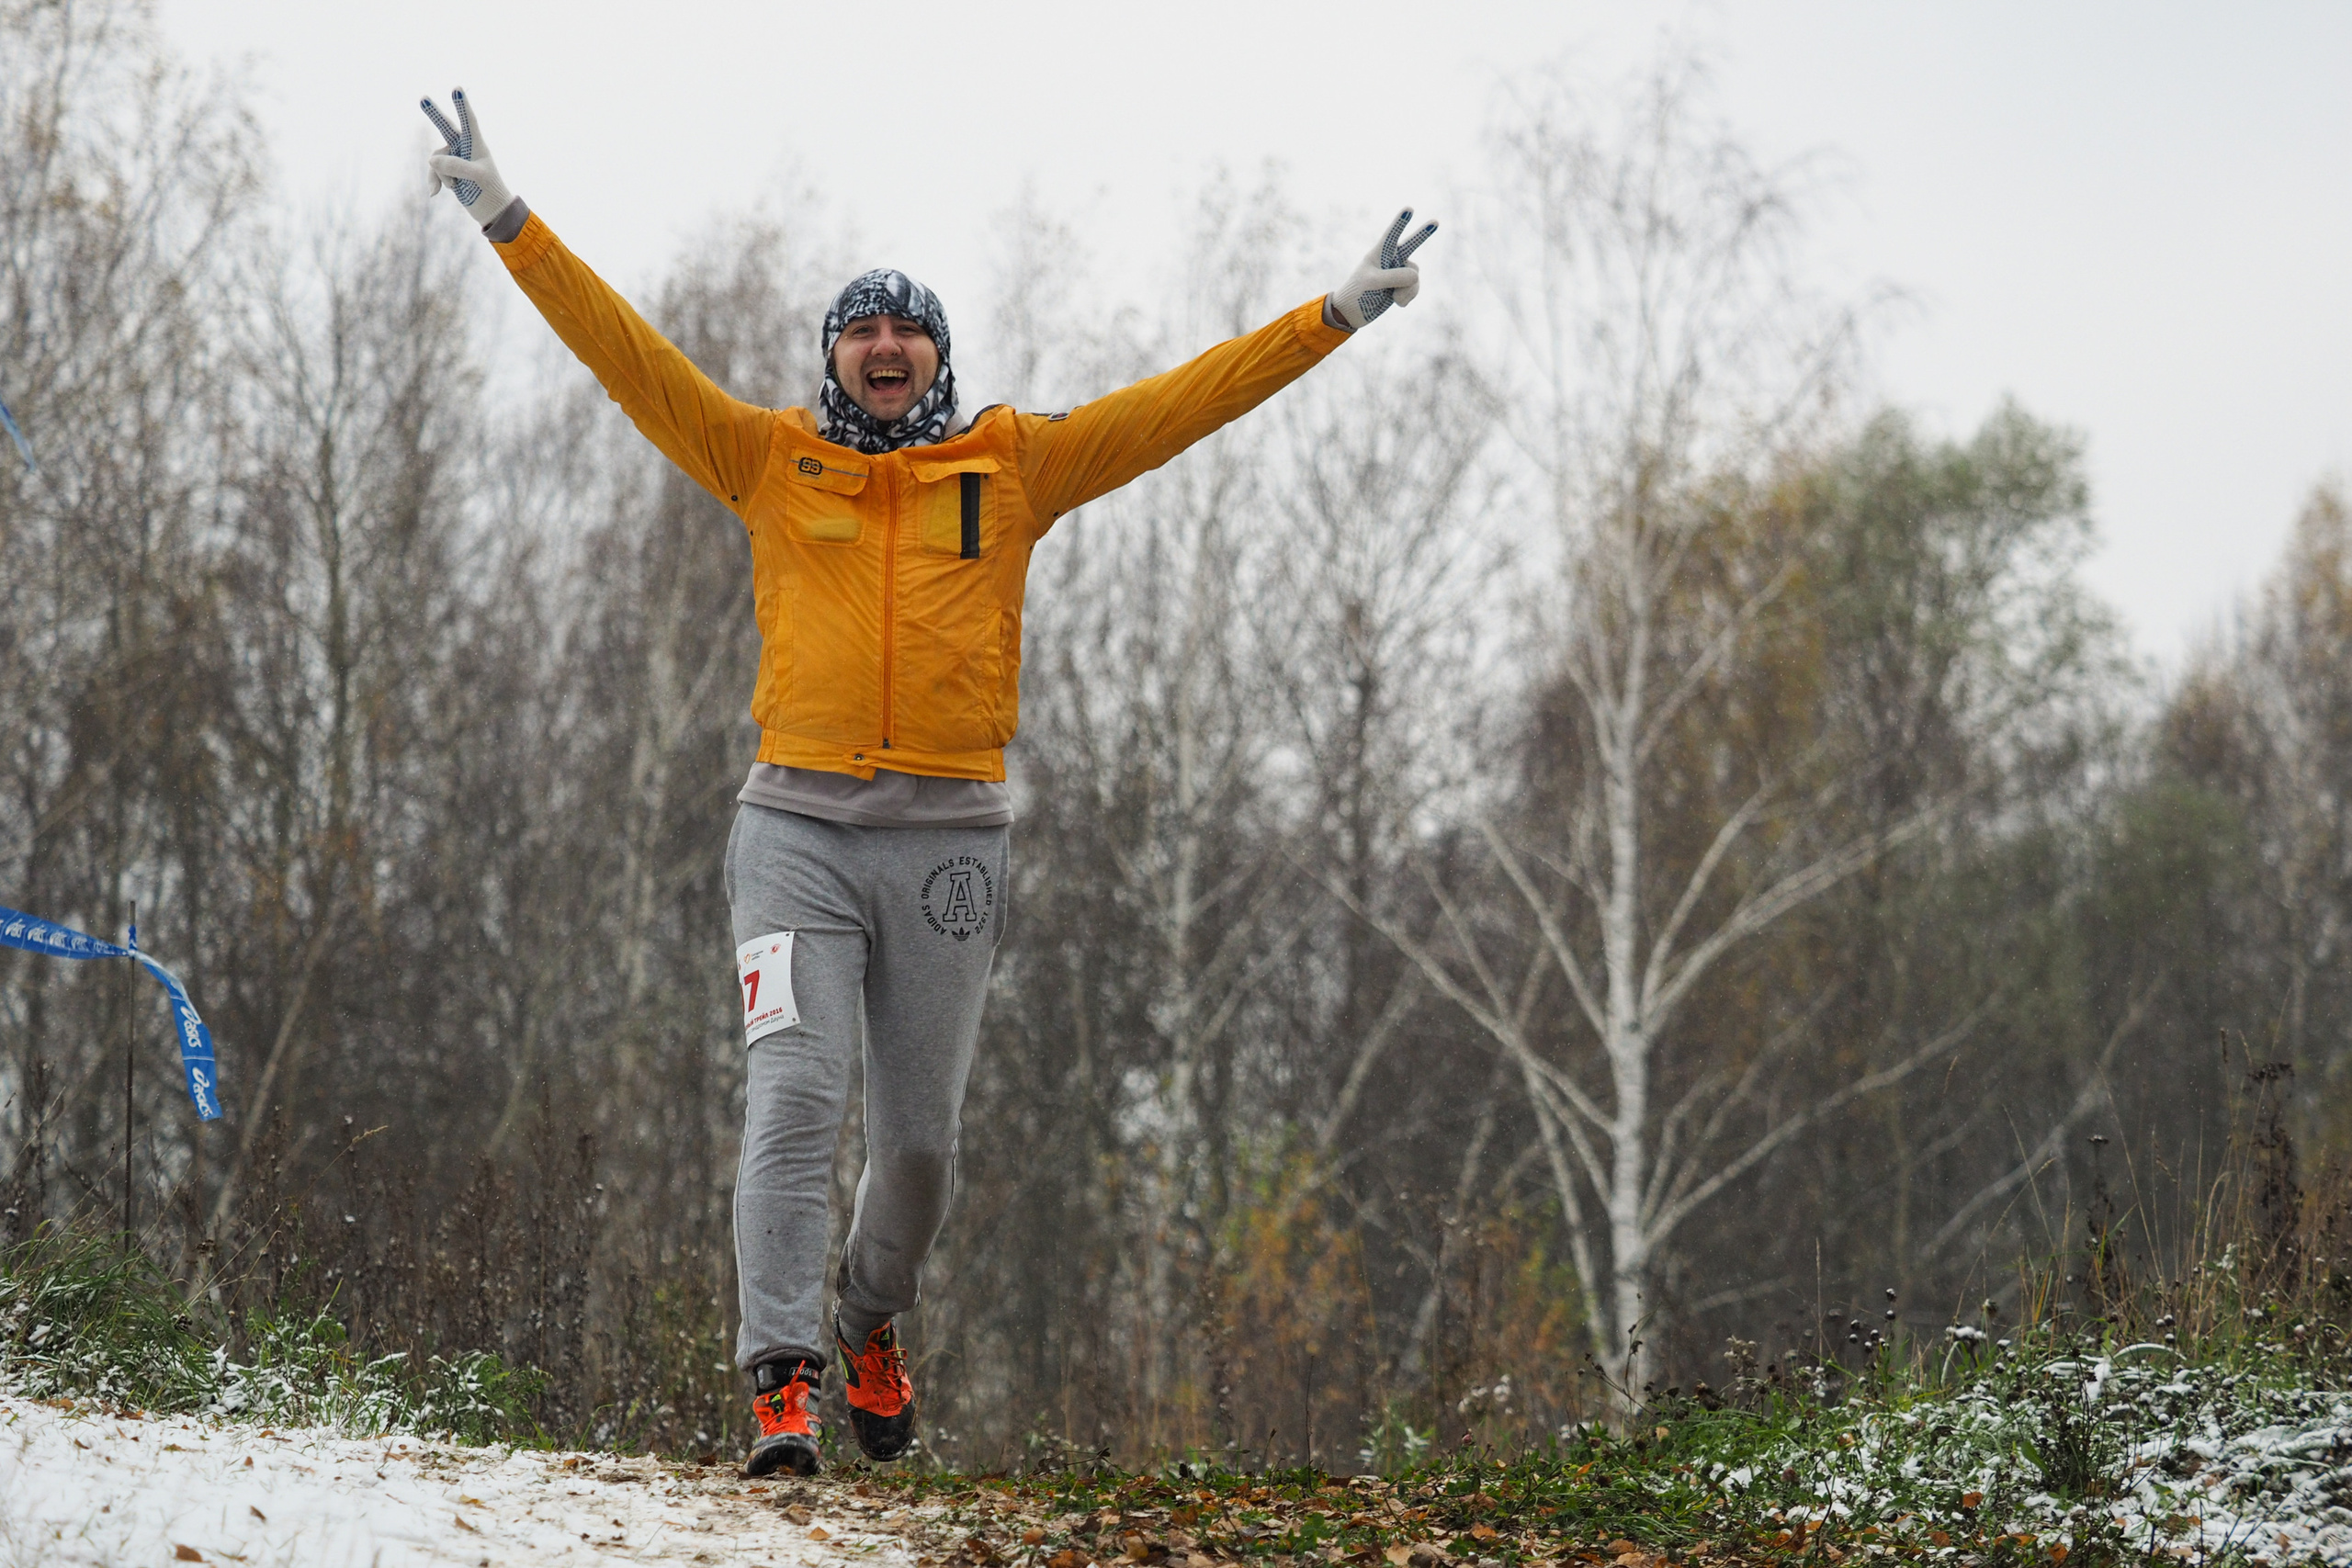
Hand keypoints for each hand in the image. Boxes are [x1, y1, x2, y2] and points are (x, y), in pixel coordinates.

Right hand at [421, 88, 515, 226]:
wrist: (490, 212)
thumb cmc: (489, 192)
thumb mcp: (475, 178)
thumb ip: (454, 165)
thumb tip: (431, 159)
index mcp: (477, 145)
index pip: (469, 122)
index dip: (462, 105)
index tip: (457, 89)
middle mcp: (465, 148)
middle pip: (447, 127)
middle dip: (435, 114)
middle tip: (423, 98)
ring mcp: (455, 158)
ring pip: (436, 159)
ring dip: (440, 174)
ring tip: (455, 187)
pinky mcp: (448, 170)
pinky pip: (433, 171)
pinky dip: (434, 181)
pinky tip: (435, 194)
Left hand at [1328, 208, 1437, 330]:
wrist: (1352, 314)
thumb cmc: (1357, 294)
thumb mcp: (1373, 283)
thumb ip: (1395, 276)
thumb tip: (1416, 276)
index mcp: (1379, 253)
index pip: (1391, 235)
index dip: (1400, 222)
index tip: (1409, 208)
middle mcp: (1390, 259)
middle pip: (1411, 244)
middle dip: (1423, 233)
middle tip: (1436, 221)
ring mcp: (1398, 272)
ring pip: (1415, 276)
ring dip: (1407, 289)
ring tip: (1393, 297)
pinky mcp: (1403, 286)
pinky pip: (1415, 288)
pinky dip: (1408, 297)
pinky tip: (1396, 302)